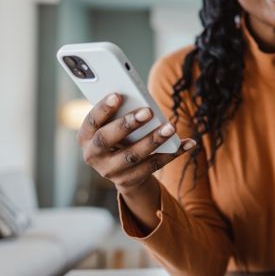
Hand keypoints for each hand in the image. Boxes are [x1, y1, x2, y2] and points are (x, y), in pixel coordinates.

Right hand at [77, 93, 196, 195]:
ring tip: (171, 127)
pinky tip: (188, 143)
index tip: (118, 95)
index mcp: (85, 137)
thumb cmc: (118, 135)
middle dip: (128, 124)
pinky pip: (154, 166)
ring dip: (154, 140)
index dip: (103, 108)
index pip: (91, 121)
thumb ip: (119, 112)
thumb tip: (140, 98)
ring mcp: (110, 171)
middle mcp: (93, 155)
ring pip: (133, 155)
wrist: (120, 169)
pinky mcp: (129, 180)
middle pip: (108, 139)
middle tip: (148, 111)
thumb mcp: (112, 124)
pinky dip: (173, 153)